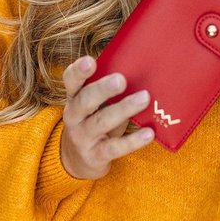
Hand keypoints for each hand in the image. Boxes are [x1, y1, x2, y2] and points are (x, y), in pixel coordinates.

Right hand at [60, 56, 154, 178]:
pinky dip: (133, 140)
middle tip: (121, 79)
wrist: (79, 160)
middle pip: (85, 100)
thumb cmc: (94, 120)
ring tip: (144, 98)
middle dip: (103, 89)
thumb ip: (109, 88)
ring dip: (124, 109)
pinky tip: (149, 133)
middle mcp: (74, 116)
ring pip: (102, 122)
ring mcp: (83, 137)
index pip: (71, 80)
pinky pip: (115, 147)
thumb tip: (143, 67)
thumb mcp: (95, 103)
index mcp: (74, 97)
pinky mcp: (96, 155)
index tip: (90, 61)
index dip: (78, 71)